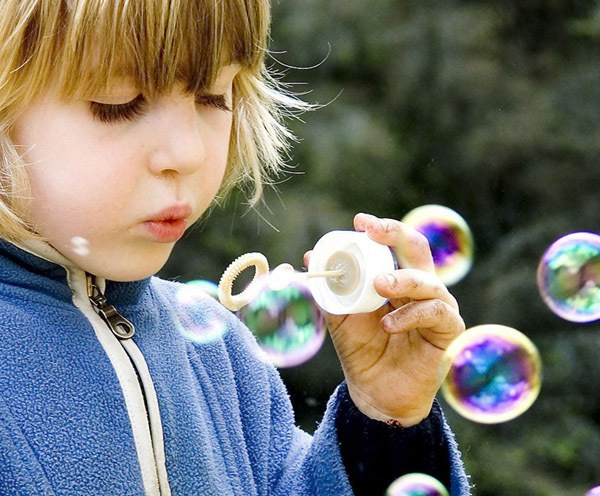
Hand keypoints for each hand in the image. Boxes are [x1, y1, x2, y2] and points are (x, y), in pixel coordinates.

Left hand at [305, 213, 464, 425]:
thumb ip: (330, 290)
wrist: (376, 394)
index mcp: (397, 279)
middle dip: (396, 235)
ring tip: (379, 285)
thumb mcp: (341, 317)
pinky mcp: (449, 330)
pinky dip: (411, 314)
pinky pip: (436, 312)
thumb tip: (310, 257)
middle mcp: (420, 287)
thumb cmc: (362, 352)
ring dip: (402, 279)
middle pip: (418, 249)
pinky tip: (389, 324)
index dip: (382, 229)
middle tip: (372, 232)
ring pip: (428, 280)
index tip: (360, 222)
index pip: (395, 245)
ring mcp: (437, 307)